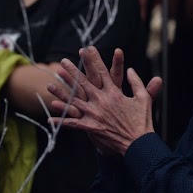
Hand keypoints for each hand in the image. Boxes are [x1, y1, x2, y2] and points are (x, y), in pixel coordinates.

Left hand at [47, 46, 161, 154]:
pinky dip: (61, 121)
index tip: (86, 49)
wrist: (139, 142)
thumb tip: (130, 70)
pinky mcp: (90, 127)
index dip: (93, 59)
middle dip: (72, 71)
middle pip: (83, 83)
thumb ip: (136, 82)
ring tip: (50, 83)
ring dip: (61, 92)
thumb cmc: (142, 120)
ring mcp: (94, 114)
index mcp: (113, 92)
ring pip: (74, 100)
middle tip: (63, 61)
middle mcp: (101, 101)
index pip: (101, 72)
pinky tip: (50, 118)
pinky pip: (73, 123)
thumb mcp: (143, 97)